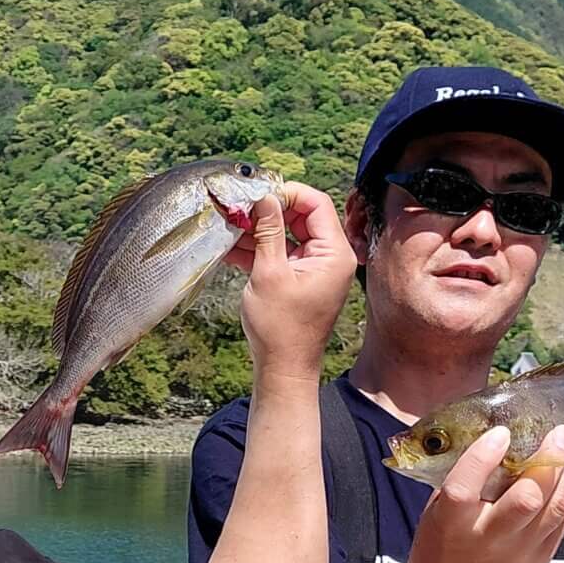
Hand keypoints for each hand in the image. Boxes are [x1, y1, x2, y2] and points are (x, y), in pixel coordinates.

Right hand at [232, 183, 352, 377]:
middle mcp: (330, 257)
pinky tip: (231, 246)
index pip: (316, 203)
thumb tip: (264, 198)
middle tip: (238, 208)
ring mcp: (315, 267)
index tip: (257, 194)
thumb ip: (268, 232)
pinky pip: (281, 253)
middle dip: (268, 210)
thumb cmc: (280, 329)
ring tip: (229, 225)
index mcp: (334, 253)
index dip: (287, 193)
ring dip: (259, 230)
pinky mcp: (300, 278)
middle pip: (301, 216)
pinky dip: (259, 248)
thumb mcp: (269, 274)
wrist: (284, 368)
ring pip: (288, 234)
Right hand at [405, 421, 563, 562]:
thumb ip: (467, 478)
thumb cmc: (441, 540)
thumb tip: (507, 434)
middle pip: (526, 500)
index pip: (464, 489)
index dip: (482, 459)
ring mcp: (518, 552)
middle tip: (561, 431)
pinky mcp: (539, 557)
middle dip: (548, 461)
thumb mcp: (438, 508)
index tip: (501, 433)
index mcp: (450, 524)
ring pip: (556, 507)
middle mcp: (487, 540)